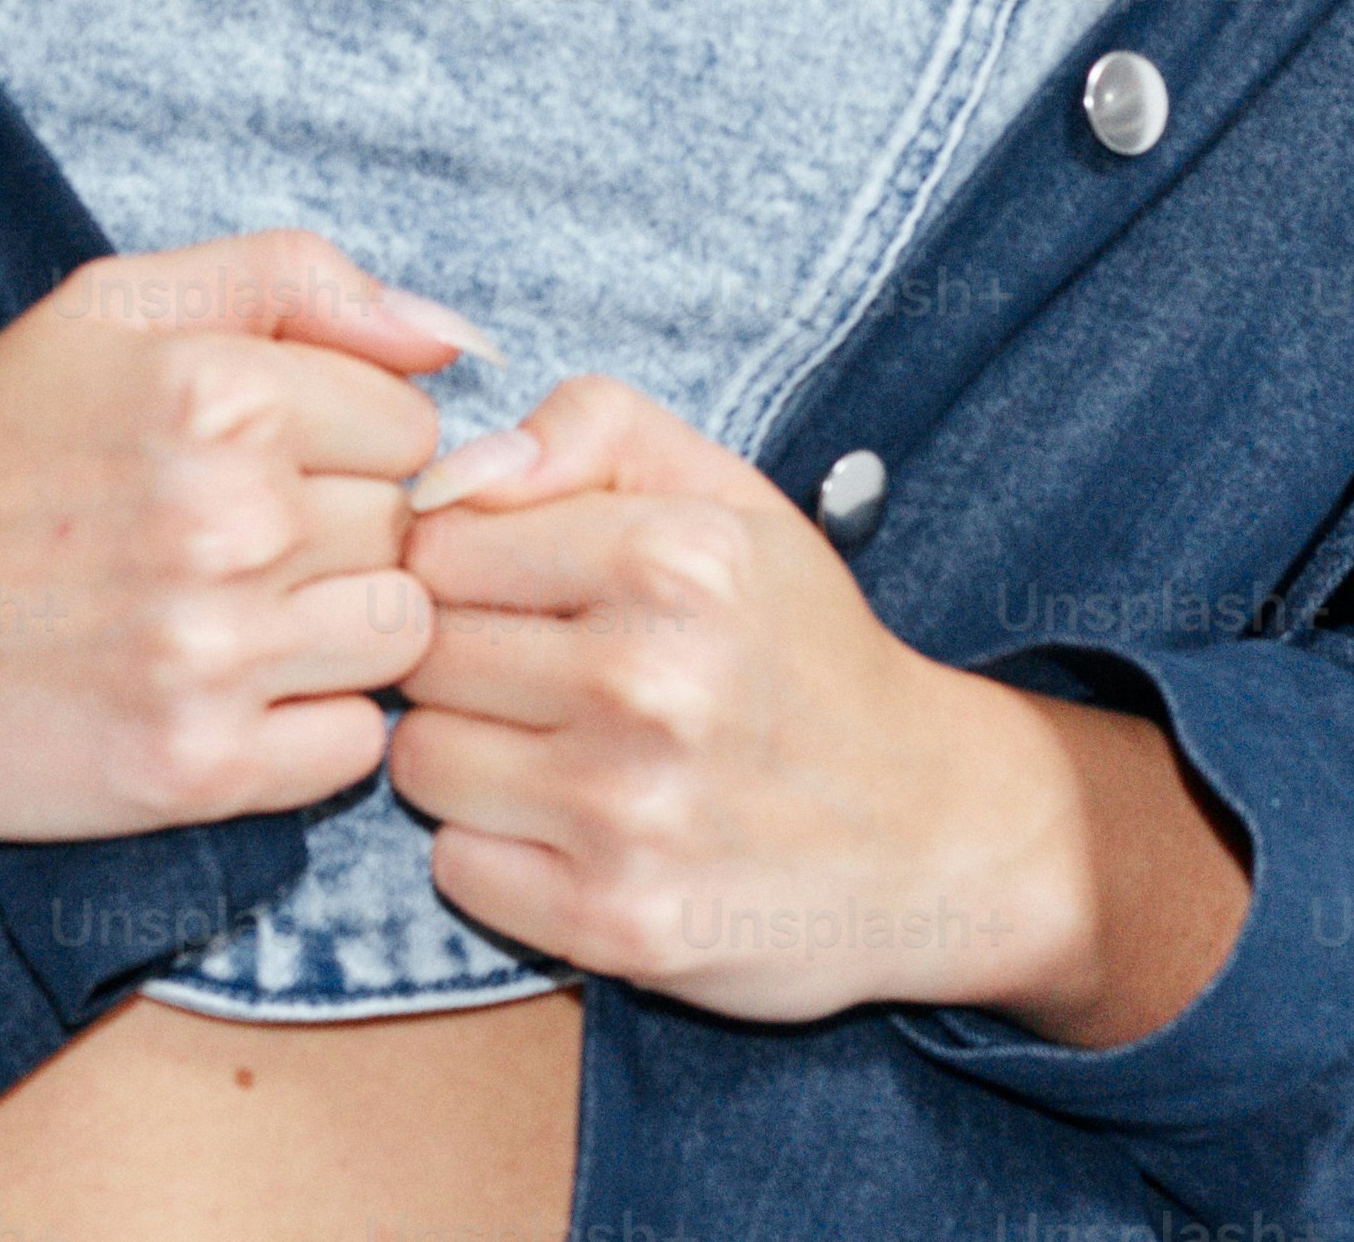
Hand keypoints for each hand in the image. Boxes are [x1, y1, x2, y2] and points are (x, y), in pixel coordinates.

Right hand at [0, 227, 471, 842]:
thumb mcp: (116, 306)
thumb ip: (295, 280)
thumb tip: (457, 337)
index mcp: (219, 389)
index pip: (414, 423)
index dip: (349, 440)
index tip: (265, 458)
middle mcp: (227, 518)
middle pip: (410, 529)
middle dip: (344, 531)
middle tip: (235, 539)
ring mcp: (213, 651)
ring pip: (401, 636)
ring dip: (341, 628)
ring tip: (242, 612)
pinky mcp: (195, 767)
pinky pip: (353, 747)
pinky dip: (310, 725)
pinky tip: (229, 687)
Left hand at [389, 376, 1245, 1036]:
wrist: (933, 833)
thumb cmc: (802, 649)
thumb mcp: (728, 495)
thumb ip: (588, 429)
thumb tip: (443, 478)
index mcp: (674, 555)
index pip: (435, 542)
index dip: (460, 566)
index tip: (520, 594)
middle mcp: (651, 680)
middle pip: (420, 653)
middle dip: (463, 662)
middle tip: (547, 680)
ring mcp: (632, 811)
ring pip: (421, 761)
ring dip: (471, 760)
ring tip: (561, 755)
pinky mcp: (620, 924)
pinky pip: (457, 868)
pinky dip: (499, 854)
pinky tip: (576, 835)